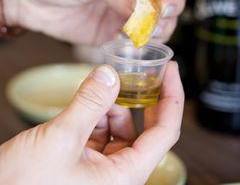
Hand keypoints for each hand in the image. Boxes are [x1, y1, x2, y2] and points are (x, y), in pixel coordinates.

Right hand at [0, 63, 183, 184]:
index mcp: (123, 176)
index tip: (172, 72)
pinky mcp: (84, 163)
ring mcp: (100, 170)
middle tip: (143, 73)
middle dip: (142, 100)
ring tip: (96, 93)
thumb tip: (110, 74)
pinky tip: (85, 105)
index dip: (172, 98)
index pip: (165, 133)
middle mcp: (117, 175)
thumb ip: (88, 103)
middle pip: (145, 130)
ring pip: (119, 128)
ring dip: (110, 106)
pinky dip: (95, 114)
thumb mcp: (60, 139)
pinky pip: (100, 132)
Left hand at [3, 0, 184, 44]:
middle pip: (166, 7)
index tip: (165, 11)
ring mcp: (123, 11)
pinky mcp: (111, 31)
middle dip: (163, 20)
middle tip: (148, 29)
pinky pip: (134, 42)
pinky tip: (124, 46)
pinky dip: (135, 48)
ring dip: (152, 36)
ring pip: (154, 27)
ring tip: (135, 38)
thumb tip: (148, 7)